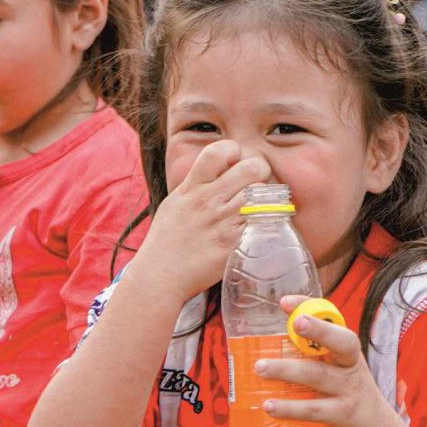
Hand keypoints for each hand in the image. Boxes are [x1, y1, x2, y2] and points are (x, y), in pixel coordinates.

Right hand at [135, 140, 270, 302]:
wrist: (160, 275)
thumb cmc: (166, 241)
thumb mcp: (174, 203)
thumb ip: (195, 185)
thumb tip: (215, 171)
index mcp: (192, 187)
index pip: (218, 151)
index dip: (232, 151)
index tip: (234, 162)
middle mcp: (209, 200)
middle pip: (251, 168)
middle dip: (259, 171)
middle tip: (255, 184)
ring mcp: (223, 222)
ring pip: (261, 194)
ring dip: (264, 198)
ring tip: (257, 207)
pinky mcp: (234, 243)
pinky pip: (261, 222)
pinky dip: (265, 221)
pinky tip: (258, 226)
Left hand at [255, 295, 395, 426]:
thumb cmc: (345, 391)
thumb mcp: (336, 367)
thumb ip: (310, 351)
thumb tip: (268, 338)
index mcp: (346, 349)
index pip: (332, 319)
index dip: (310, 307)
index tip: (285, 302)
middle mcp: (351, 365)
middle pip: (342, 342)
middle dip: (319, 330)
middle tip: (294, 322)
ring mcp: (348, 390)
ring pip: (318, 375)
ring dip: (287, 370)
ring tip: (259, 368)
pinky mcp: (341, 415)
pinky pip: (314, 410)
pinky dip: (290, 408)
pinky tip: (269, 406)